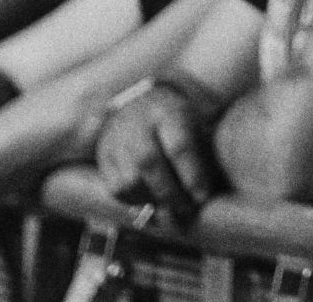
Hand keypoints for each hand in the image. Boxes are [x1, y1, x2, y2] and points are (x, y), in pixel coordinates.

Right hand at [94, 80, 219, 225]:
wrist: (138, 103)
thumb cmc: (176, 120)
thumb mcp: (195, 122)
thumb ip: (203, 151)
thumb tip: (208, 190)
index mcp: (167, 112)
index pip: (179, 146)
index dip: (192, 176)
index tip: (203, 197)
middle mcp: (137, 124)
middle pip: (149, 163)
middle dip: (171, 193)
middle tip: (187, 209)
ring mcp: (116, 141)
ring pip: (129, 181)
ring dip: (152, 200)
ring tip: (170, 208)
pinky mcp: (103, 158)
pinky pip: (116, 189)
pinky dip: (135, 201)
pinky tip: (151, 201)